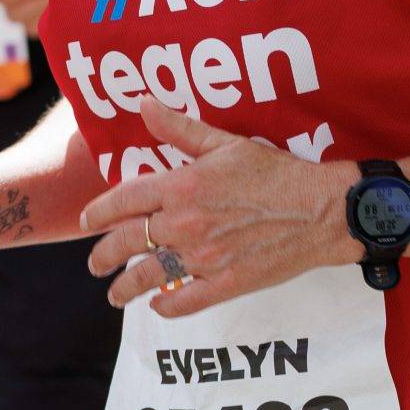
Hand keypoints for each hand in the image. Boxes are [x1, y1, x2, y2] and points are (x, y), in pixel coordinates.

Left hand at [78, 99, 356, 319]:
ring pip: (148, 276)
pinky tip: (157, 306)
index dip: (99, 213)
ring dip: (125, 288)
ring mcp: (204, 257)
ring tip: (114, 294)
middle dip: (103, 255)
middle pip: (128, 242)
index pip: (124, 200)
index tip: (88, 221)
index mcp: (183, 185)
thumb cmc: (276, 173)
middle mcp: (186, 223)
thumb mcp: (226, 143)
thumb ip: (180, 128)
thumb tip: (145, 103)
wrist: (321, 210)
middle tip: (94, 264)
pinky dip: (165, 307)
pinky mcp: (225, 283)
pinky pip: (184, 302)